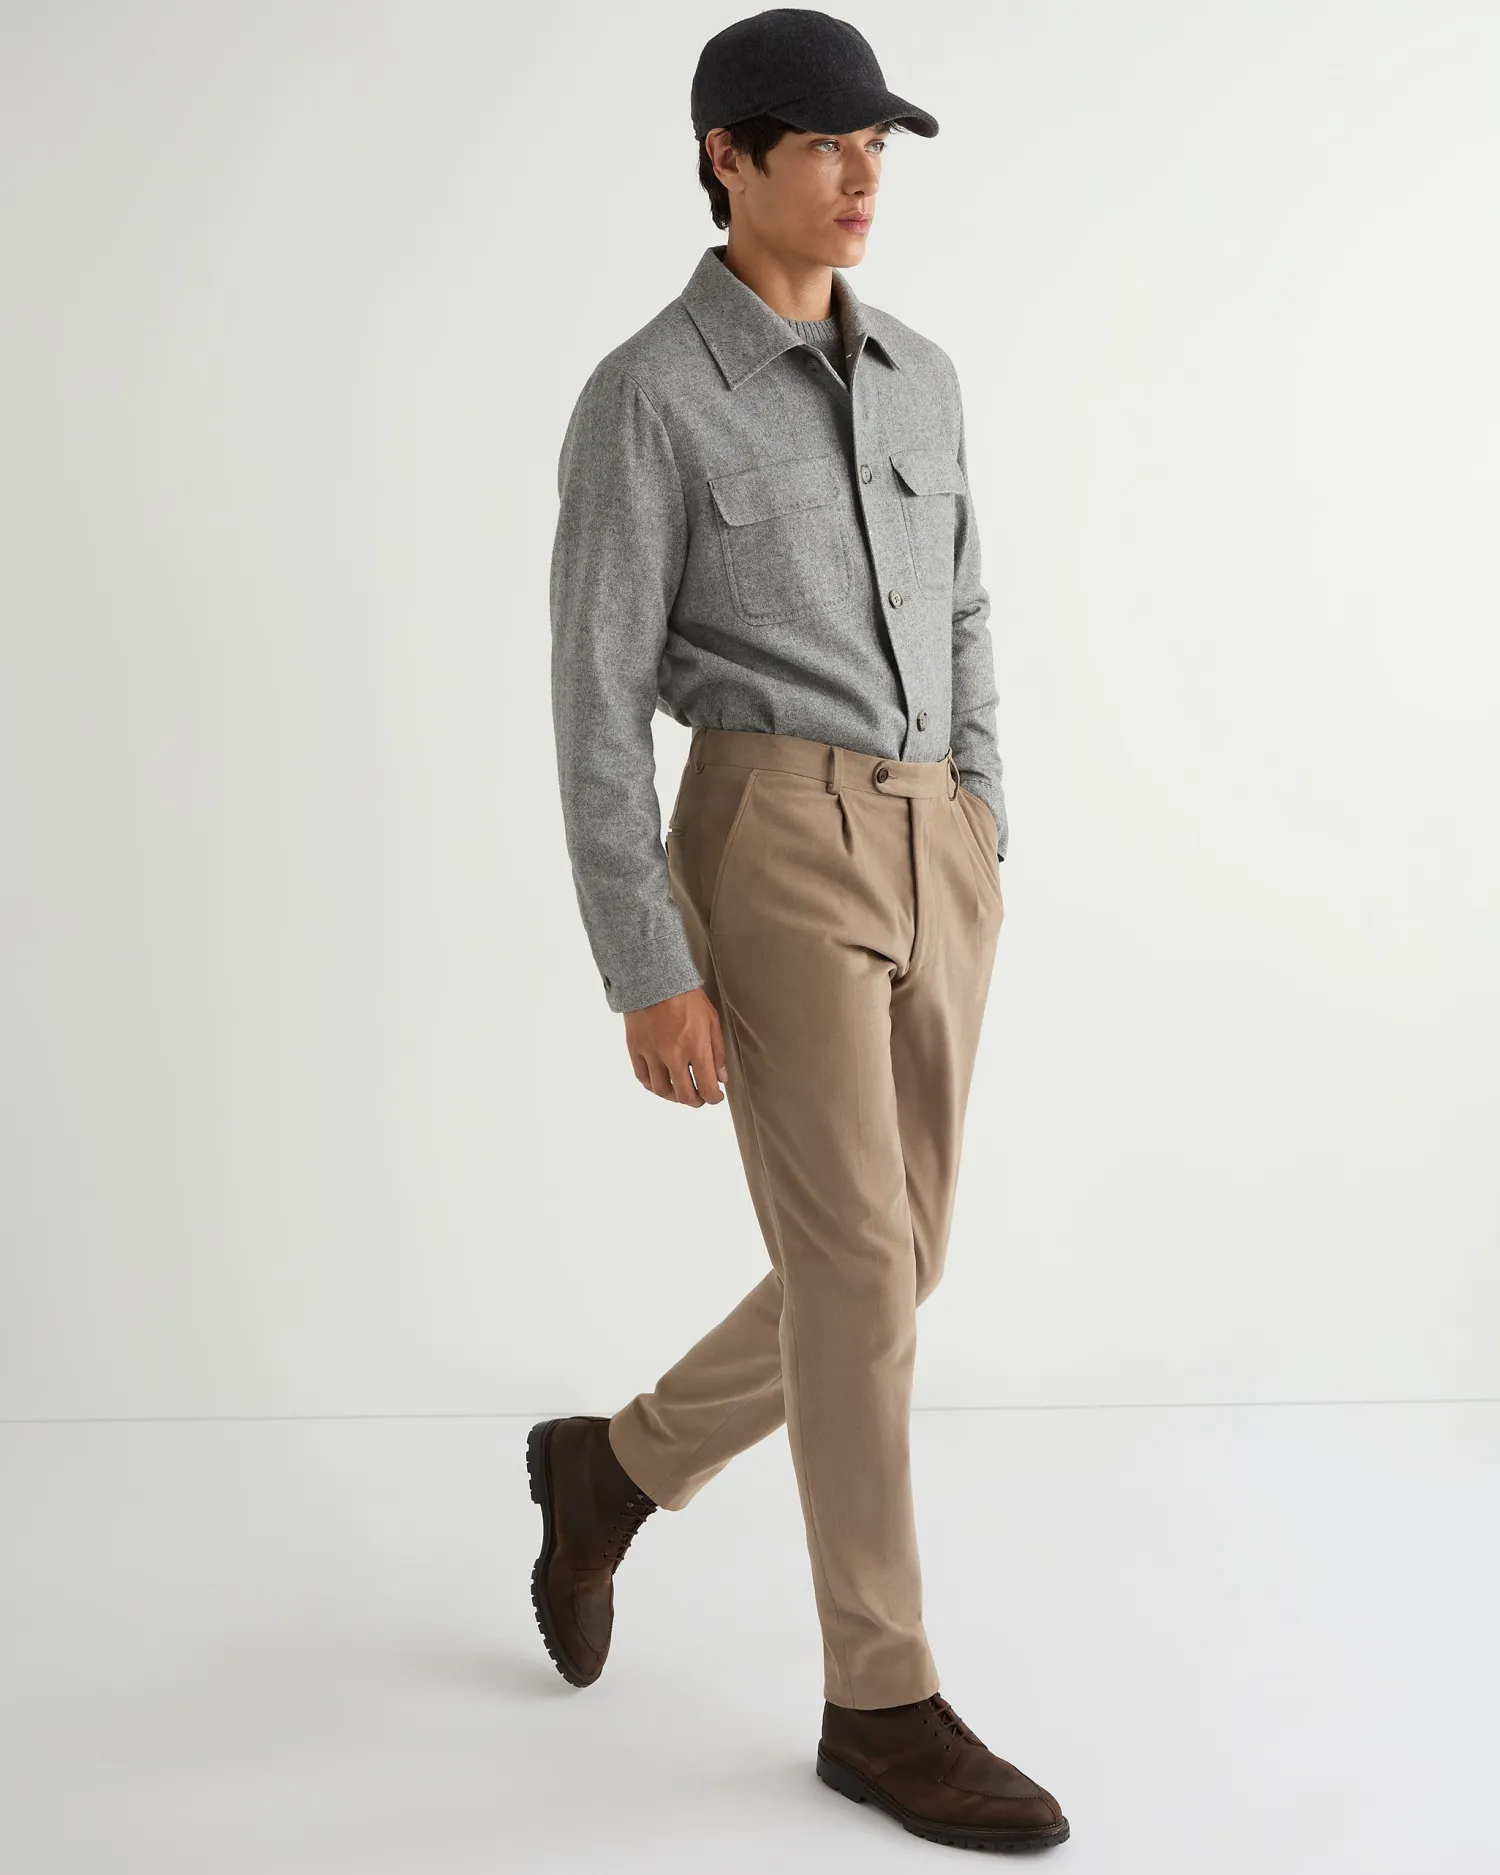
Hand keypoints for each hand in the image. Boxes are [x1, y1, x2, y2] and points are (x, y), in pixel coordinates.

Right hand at [623, 985, 727, 1105]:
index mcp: (696, 1048)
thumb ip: (717, 1052)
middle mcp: (674, 1056)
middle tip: (700, 1098)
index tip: (716, 1096)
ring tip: (680, 1092)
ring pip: (662, 1091)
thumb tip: (721, 1077)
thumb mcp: (711, 1020)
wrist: (654, 980)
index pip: (708, 1088)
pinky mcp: (636, 1050)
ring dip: (674, 1097)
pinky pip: (643, 1078)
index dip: (714, 1098)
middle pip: (685, 1095)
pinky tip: (661, 1083)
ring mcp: (652, 1054)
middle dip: (696, 1101)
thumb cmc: (685, 997)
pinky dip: (653, 1086)